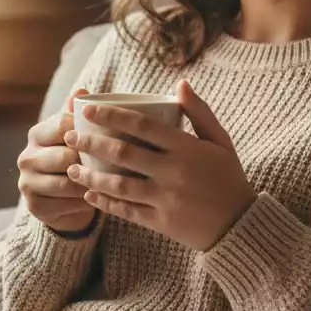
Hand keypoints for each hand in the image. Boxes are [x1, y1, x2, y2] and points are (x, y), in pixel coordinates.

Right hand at [17, 88, 97, 233]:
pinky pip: (66, 204)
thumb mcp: (76, 135)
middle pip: (65, 156)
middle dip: (90, 162)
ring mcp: (27, 183)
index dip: (88, 132)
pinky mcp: (34, 206)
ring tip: (109, 183)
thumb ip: (77, 114)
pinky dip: (85, 202)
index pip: (63, 126)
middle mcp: (26, 157)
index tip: (109, 137)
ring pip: (67, 183)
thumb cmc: (73, 159)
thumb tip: (82, 90)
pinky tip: (97, 198)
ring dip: (90, 184)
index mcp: (36, 134)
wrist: (62, 200)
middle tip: (114, 165)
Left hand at [64, 80, 254, 249]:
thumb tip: (180, 84)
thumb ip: (200, 112)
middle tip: (70, 137)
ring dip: (91, 175)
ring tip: (71, 168)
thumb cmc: (228, 177)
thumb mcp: (221, 141)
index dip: (111, 115)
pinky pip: (127, 210)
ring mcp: (166, 199)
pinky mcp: (161, 222)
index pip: (142, 125)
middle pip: (123, 153)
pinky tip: (89, 194)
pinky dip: (106, 203)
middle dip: (91, 143)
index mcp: (187, 148)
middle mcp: (174, 172)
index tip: (88, 109)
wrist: (241, 226)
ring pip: (119, 184)